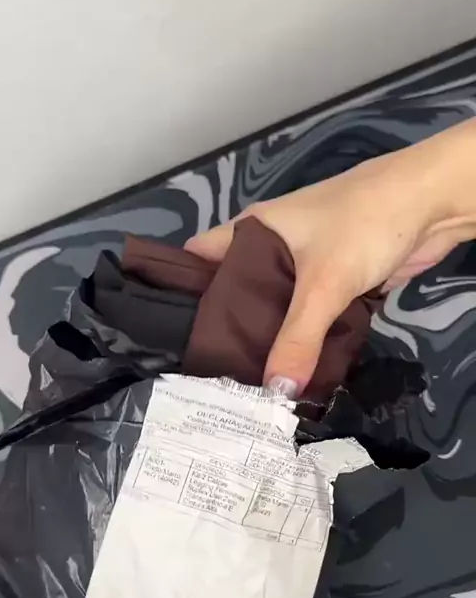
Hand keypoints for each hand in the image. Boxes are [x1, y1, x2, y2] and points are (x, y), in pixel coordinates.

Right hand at [186, 119, 475, 392]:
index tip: (166, 336)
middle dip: (225, 330)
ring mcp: (304, 267)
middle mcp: (271, 249)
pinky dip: (300, 341)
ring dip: (266, 340)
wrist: (432, 205)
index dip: (178, 291)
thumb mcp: (323, 283)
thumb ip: (298, 338)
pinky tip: (289, 372)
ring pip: (274, 309)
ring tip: (241, 384)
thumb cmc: (363, 224)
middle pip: (236, 293)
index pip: (198, 259)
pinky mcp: (334, 284)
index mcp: (253, 231)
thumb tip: (274, 393)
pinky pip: (307, 318)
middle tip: (205, 376)